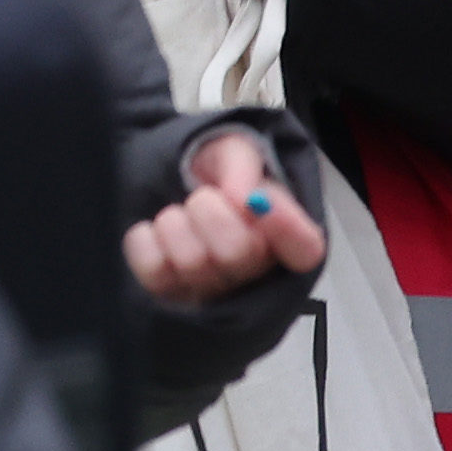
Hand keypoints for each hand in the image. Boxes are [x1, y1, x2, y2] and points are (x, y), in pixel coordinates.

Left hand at [129, 123, 326, 309]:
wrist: (177, 188)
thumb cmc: (219, 177)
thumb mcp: (236, 151)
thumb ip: (242, 165)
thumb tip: (244, 197)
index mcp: (286, 236)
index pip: (305, 249)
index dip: (288, 229)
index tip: (262, 200)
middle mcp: (255, 273)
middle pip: (238, 252)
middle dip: (210, 211)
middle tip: (204, 197)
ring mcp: (214, 292)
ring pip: (191, 262)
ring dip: (176, 222)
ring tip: (182, 214)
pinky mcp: (173, 299)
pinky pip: (153, 272)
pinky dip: (146, 241)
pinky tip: (158, 233)